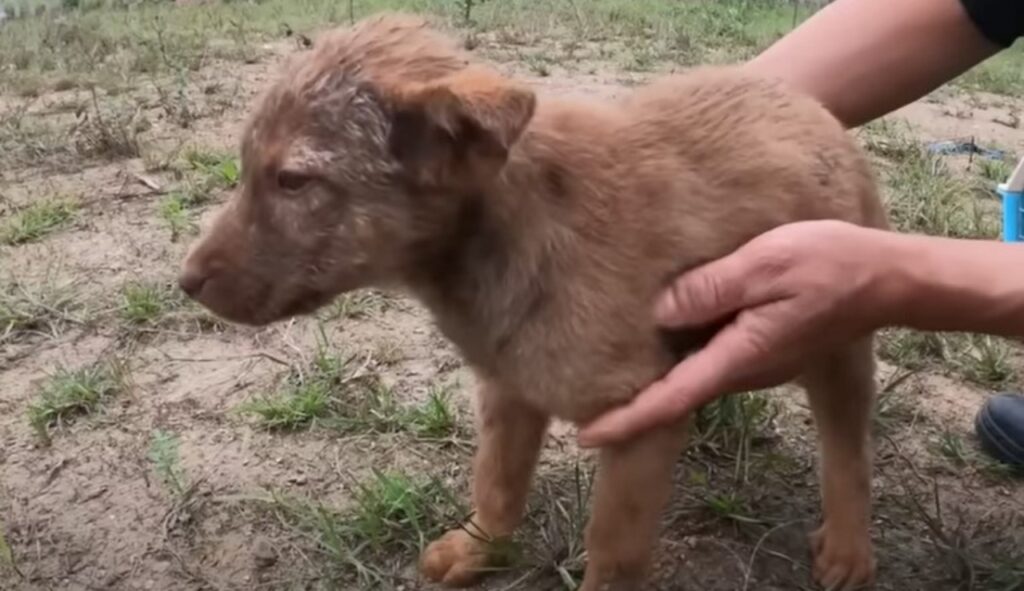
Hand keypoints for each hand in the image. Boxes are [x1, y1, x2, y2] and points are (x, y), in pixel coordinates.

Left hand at [578, 220, 903, 446]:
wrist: (885, 278)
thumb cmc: (828, 264)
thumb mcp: (765, 264)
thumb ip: (712, 287)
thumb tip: (660, 312)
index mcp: (739, 355)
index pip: (673, 398)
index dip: (628, 419)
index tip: (586, 436)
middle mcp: (743, 370)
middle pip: (677, 390)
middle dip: (632, 399)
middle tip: (578, 394)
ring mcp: (754, 362)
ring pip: (694, 370)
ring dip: (656, 372)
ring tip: (607, 354)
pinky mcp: (761, 347)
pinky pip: (711, 352)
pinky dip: (683, 348)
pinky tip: (663, 323)